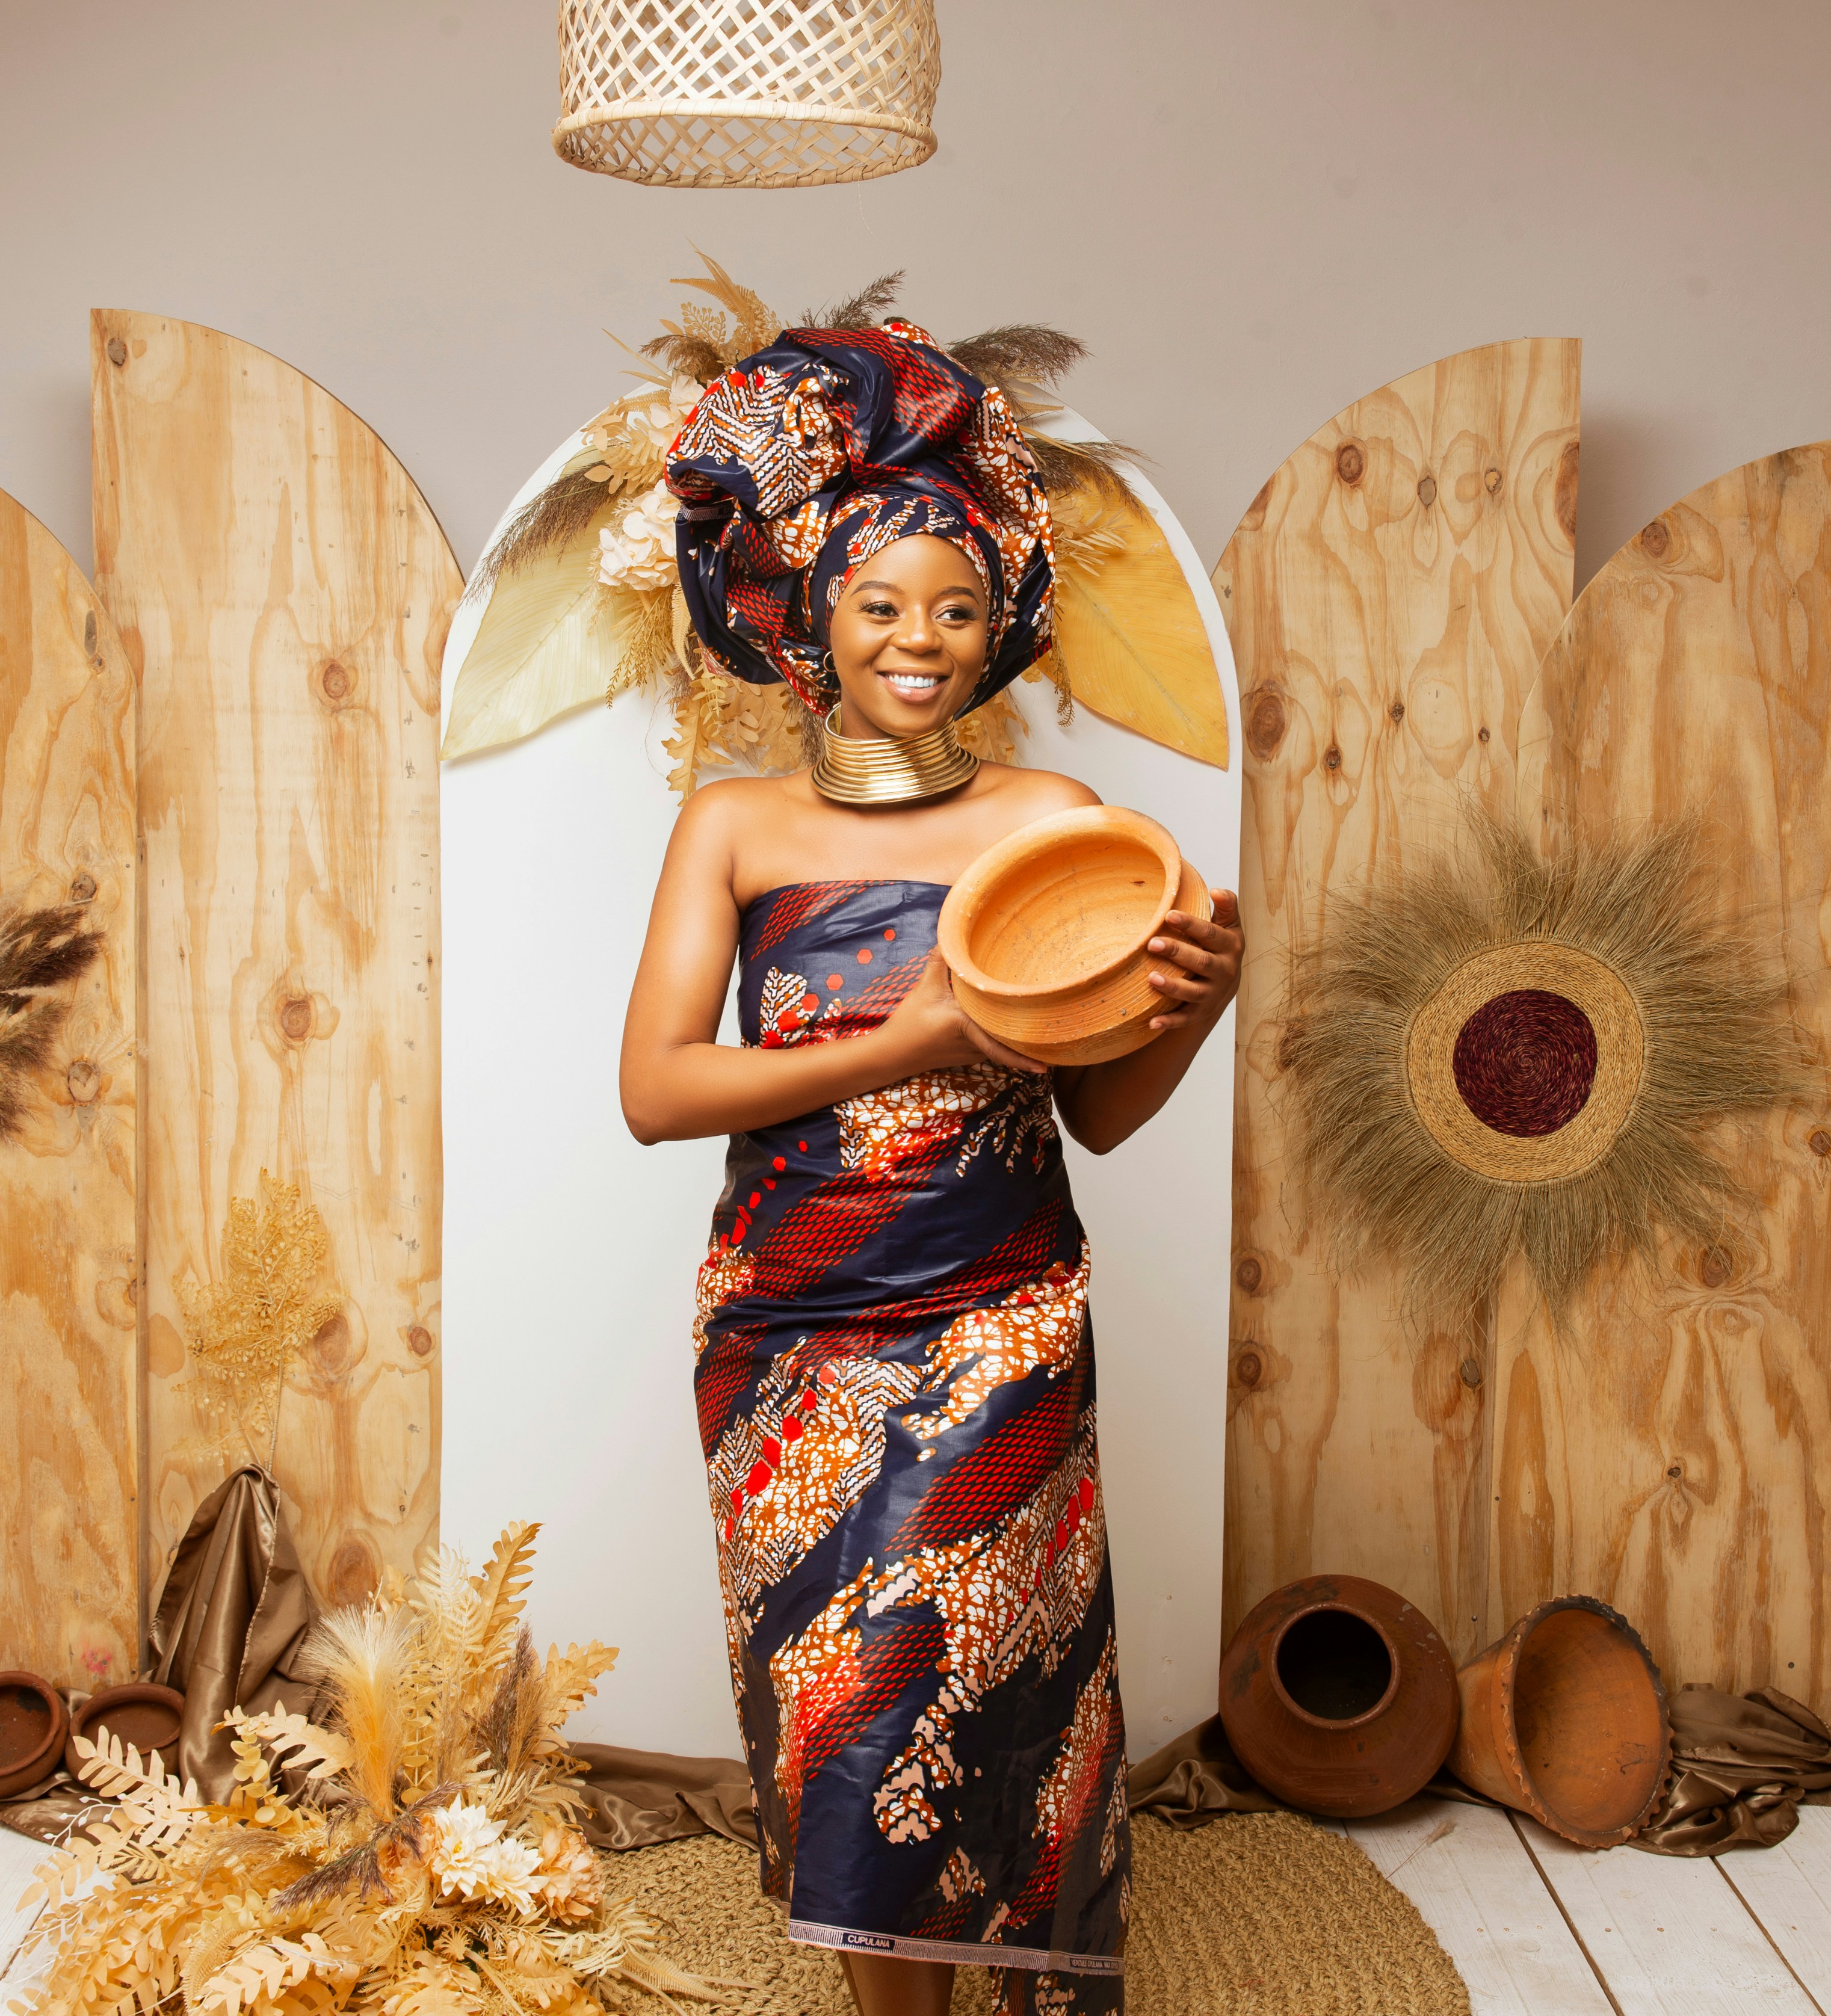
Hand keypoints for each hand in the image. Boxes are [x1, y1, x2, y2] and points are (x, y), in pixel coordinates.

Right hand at [877, 950, 1047, 1075]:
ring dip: (1019, 1037)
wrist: (892, 1054)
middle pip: (1009, 1042)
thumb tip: (950, 934)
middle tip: (1060, 1036)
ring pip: (1002, 1043)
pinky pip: (994, 1044)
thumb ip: (939, 961)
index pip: (1000, 1047)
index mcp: (967, 1027)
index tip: (1046, 1068)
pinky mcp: (970, 1054)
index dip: (1024, 1058)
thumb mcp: (924, 988)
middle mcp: (975, 1045)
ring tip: (1045, 1027)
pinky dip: (1004, 1036)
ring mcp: (974, 1053)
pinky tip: (1014, 1025)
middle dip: (1032, 1042)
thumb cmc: (909, 1023)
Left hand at [1145, 890, 1243, 1032]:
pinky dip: (1170, 1022)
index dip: (1191, 924)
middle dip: (1177, 952)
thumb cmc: (1221, 946)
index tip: (1169, 914)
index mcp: (1229, 946)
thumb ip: (1226, 906)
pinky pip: (1186, 1018)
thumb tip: (1217, 891)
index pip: (1210, 934)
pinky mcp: (1201, 1012)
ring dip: (1173, 986)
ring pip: (1193, 992)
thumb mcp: (1229, 925)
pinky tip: (1152, 1022)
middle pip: (1201, 962)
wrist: (1228, 983)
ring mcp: (1213, 994)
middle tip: (1152, 943)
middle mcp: (1224, 971)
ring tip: (1151, 978)